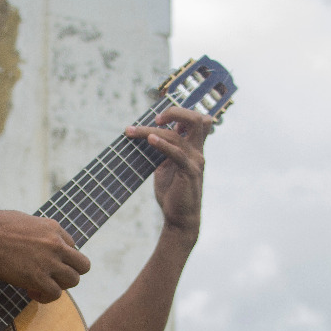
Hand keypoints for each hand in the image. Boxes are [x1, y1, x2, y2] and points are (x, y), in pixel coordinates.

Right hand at [0, 210, 91, 301]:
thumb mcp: (21, 220)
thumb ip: (35, 231)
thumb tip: (34, 241)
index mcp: (52, 226)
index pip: (72, 246)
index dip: (59, 257)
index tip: (43, 262)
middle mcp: (56, 243)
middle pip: (82, 265)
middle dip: (68, 273)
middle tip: (50, 277)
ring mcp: (49, 261)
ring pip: (73, 281)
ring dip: (58, 286)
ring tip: (40, 286)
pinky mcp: (38, 278)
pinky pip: (55, 294)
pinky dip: (45, 297)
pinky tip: (31, 293)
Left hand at [124, 105, 211, 238]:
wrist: (180, 219)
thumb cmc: (172, 194)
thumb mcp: (164, 168)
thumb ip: (161, 152)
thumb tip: (145, 136)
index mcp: (193, 149)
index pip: (196, 120)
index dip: (179, 112)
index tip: (157, 117)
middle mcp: (197, 152)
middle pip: (197, 119)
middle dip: (176, 111)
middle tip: (156, 118)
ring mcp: (195, 161)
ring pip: (177, 135)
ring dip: (151, 131)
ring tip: (132, 132)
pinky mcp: (190, 173)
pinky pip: (177, 153)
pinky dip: (162, 144)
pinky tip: (150, 140)